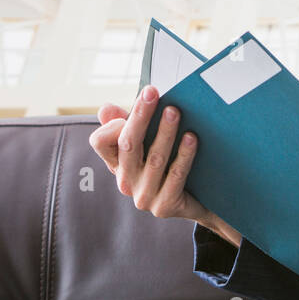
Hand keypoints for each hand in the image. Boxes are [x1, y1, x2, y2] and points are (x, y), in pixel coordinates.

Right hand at [89, 88, 242, 247]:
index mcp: (118, 164)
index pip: (100, 141)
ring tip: (175, 112)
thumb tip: (106, 108)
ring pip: (155, 159)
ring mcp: (144, 196)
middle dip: (140, 116)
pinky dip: (184, 155)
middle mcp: (126, 181)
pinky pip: (176, 176)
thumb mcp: (149, 145)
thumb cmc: (171, 168)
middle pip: (127, 144)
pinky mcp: (164, 206)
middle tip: (152, 93)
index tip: (139, 101)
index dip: (115, 122)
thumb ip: (130, 126)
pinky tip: (192, 138)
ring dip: (165, 132)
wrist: (198, 203)